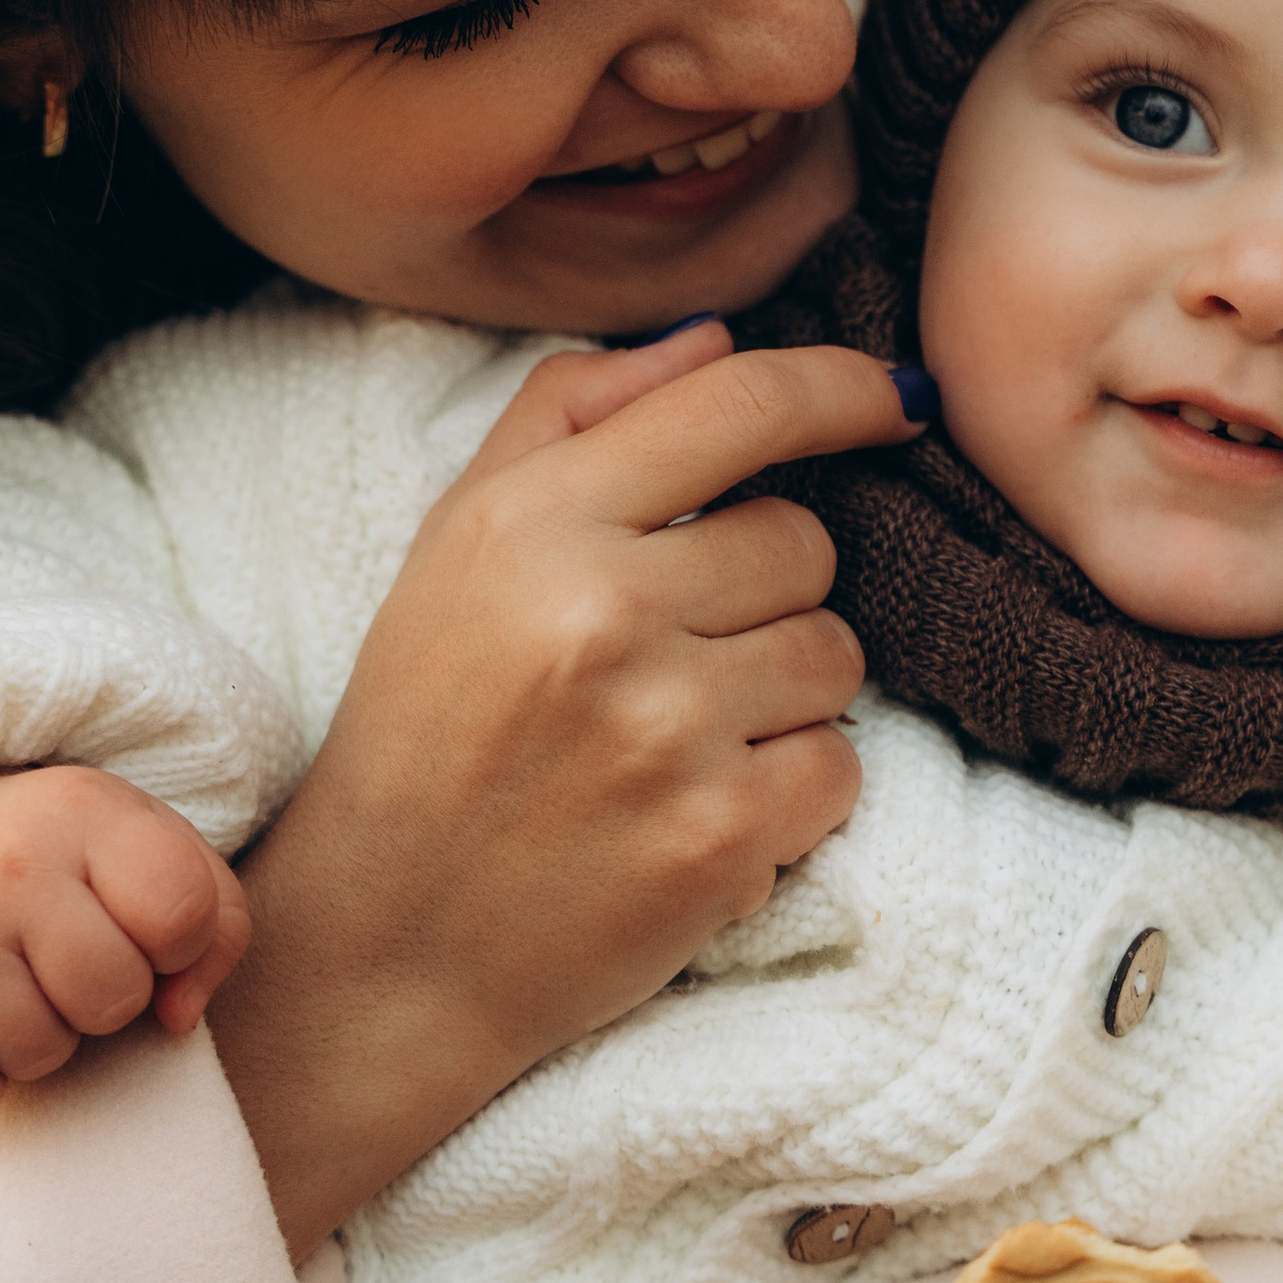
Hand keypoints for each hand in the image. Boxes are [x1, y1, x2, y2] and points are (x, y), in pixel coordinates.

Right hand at [0, 764, 251, 1114]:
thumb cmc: (65, 862)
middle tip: (65, 958)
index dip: (177, 944)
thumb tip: (178, 1018)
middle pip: (113, 996)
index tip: (140, 925)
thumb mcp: (153, 854)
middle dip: (107, 997)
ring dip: (41, 1037)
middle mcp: (6, 860)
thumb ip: (214, 927)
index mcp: (85, 810)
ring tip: (13, 980)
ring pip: (40, 1053)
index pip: (181, 914)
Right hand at [210, 323, 922, 1258]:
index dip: (840, 389)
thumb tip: (716, 338)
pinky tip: (695, 809)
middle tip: (672, 653)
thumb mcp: (456, 543)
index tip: (895, 400)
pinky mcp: (718, 841)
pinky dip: (790, 793)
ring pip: (836, 656)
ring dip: (784, 693)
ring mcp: (666, 732)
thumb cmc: (427, 725)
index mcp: (533, 523)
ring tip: (676, 736)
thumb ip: (571, 416)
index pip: (737, 408)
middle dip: (766, 591)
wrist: (387, 943)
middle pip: (805, 543)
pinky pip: (840, 769)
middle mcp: (602, 614)